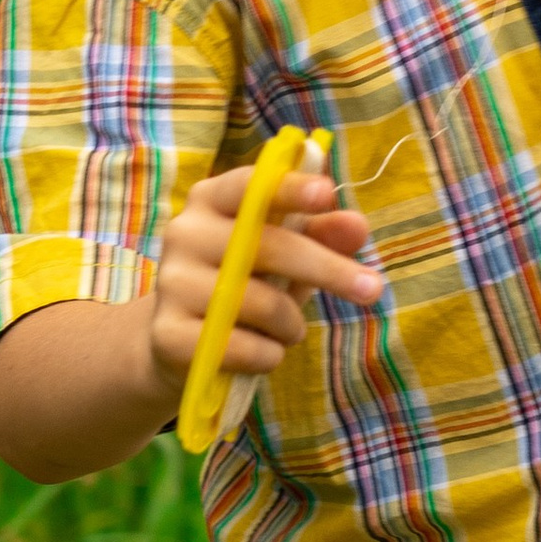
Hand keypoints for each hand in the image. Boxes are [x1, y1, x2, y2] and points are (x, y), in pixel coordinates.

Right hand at [144, 159, 384, 403]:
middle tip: (373, 290)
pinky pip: (240, 347)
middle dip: (329, 269)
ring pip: (260, 303)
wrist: (179, 341)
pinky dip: (268, 355)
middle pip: (269, 247)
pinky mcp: (167, 333)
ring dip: (292, 324)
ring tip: (290, 330)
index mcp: (213, 199)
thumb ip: (322, 235)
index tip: (327, 193)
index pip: (252, 186)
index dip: (291, 189)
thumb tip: (356, 226)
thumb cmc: (245, 283)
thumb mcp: (287, 254)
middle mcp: (185, 233)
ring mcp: (171, 283)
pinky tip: (264, 352)